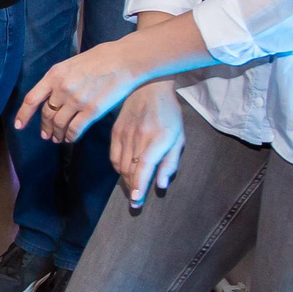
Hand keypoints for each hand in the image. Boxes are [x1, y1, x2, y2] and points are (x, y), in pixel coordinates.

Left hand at [15, 38, 142, 144]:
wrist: (124, 60)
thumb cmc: (100, 58)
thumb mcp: (71, 63)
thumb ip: (59, 79)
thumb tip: (50, 94)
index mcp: (54, 75)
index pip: (31, 99)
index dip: (23, 115)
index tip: (19, 126)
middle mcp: (62, 89)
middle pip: (46, 114)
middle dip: (44, 127)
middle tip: (45, 135)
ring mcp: (77, 100)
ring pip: (59, 124)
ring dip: (56, 134)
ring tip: (57, 138)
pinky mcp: (92, 110)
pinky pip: (75, 129)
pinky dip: (70, 136)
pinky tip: (70, 138)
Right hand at [111, 80, 184, 205]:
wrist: (148, 88)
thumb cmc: (169, 114)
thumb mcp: (178, 137)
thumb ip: (171, 162)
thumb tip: (161, 184)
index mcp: (159, 138)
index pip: (145, 166)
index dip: (140, 185)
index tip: (137, 201)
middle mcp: (139, 137)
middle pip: (131, 169)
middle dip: (133, 188)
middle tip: (136, 203)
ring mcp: (124, 134)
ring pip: (121, 165)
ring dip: (126, 181)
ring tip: (133, 189)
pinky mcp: (115, 132)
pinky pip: (114, 157)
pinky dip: (119, 168)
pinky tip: (126, 172)